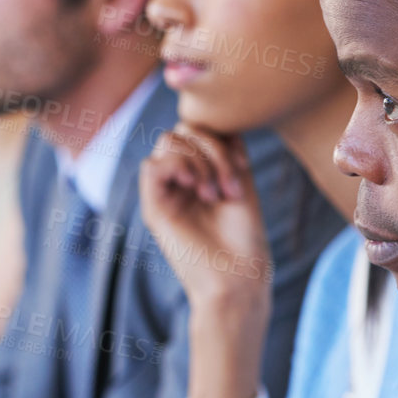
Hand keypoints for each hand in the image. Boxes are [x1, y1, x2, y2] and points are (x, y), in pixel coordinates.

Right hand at [139, 123, 271, 308]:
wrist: (238, 277)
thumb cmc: (245, 237)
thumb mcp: (240, 180)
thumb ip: (224, 149)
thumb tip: (213, 120)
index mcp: (201, 172)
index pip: (199, 129)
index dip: (221, 137)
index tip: (243, 166)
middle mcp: (180, 180)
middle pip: (183, 130)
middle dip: (212, 148)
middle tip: (231, 187)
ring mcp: (165, 193)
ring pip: (168, 141)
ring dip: (200, 160)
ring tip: (216, 193)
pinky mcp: (153, 208)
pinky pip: (152, 166)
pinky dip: (177, 167)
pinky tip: (196, 187)